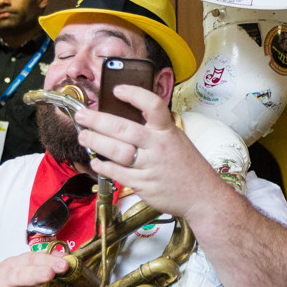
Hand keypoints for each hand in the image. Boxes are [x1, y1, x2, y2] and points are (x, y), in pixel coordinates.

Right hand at [0, 252, 68, 286]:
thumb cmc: (7, 284)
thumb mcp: (21, 269)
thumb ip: (43, 264)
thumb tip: (65, 257)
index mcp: (14, 265)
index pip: (30, 259)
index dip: (47, 261)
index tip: (63, 265)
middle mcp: (4, 279)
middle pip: (18, 275)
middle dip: (35, 274)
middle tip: (50, 274)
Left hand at [73, 85, 227, 220]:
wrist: (203, 196)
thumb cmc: (189, 168)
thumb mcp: (177, 140)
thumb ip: (156, 130)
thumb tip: (127, 118)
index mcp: (168, 132)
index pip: (152, 105)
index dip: (134, 94)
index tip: (117, 90)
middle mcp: (158, 146)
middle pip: (123, 128)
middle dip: (98, 120)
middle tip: (83, 115)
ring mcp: (150, 166)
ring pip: (117, 150)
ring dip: (96, 142)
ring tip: (84, 136)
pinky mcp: (143, 184)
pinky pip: (117, 172)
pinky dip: (103, 165)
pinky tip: (95, 160)